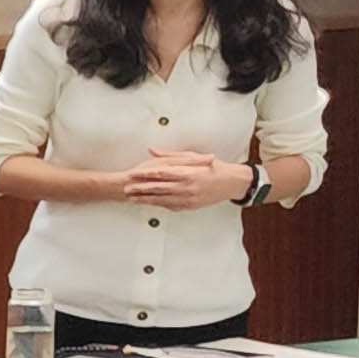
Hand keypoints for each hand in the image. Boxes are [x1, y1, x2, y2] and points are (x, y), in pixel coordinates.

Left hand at [120, 149, 242, 209]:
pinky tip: (148, 203)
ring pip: (161, 199)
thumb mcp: (194, 156)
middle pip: (157, 188)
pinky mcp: (190, 206)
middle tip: (126, 189)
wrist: (232, 183)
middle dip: (140, 189)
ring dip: (145, 199)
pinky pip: (170, 206)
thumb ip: (171, 155)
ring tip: (131, 198)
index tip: (132, 174)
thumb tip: (152, 151)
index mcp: (187, 173)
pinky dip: (158, 204)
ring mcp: (187, 198)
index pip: (160, 173)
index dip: (144, 174)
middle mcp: (186, 187)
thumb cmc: (215, 168)